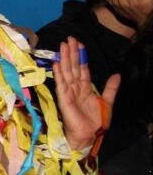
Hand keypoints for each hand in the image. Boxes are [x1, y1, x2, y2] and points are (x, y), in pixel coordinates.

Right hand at [52, 37, 119, 151]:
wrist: (90, 135)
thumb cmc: (97, 121)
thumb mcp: (107, 102)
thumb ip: (111, 88)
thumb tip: (117, 74)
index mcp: (85, 88)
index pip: (82, 69)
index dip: (81, 57)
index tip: (79, 44)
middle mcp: (75, 88)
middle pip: (73, 67)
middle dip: (71, 53)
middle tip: (69, 38)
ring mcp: (68, 93)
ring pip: (66, 72)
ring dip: (64, 59)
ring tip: (63, 45)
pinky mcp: (64, 99)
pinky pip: (61, 84)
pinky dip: (59, 74)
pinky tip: (57, 64)